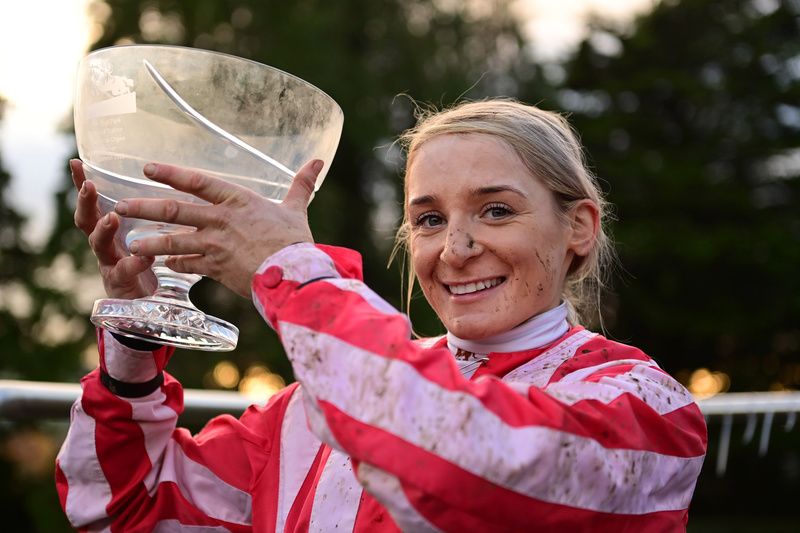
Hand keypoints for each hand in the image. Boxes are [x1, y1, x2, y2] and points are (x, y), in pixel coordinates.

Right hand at [71, 159, 156, 298]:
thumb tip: (165, 184)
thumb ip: (148, 216)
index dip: (82, 184)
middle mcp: (104, 245)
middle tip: (89, 186)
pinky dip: (134, 263)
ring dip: (103, 229)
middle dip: (85, 202)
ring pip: (98, 245)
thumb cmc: (146, 263)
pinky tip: (145, 257)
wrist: (146, 303)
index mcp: (108, 230)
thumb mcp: (145, 235)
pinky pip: (124, 272)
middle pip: (86, 220)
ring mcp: (108, 264)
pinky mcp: (120, 284)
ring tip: (111, 218)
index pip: (92, 203)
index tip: (76, 162)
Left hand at [114, 159, 321, 296]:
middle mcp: (220, 219)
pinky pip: (187, 264)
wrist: (294, 274)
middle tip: (120, 205)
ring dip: (149, 242)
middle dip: (144, 206)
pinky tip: (163, 263)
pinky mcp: (215, 268)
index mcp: (237, 200)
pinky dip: (174, 263)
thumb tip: (318, 161)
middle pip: (173, 209)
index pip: (196, 181)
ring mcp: (215, 244)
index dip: (169, 173)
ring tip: (130, 242)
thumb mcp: (296, 208)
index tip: (147, 169)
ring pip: (172, 241)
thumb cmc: (295, 240)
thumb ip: (301, 184)